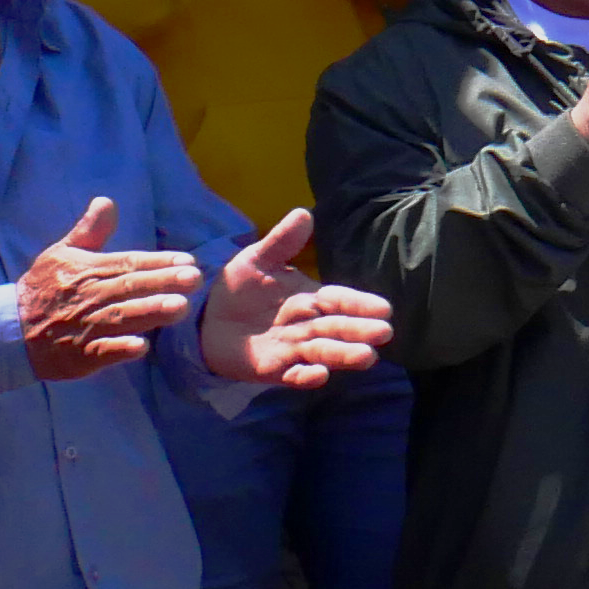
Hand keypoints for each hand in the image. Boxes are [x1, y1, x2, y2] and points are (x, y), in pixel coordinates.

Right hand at [12, 197, 202, 380]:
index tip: (188, 261)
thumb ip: (90, 231)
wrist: (13, 329)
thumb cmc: (46, 288)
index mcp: (88, 270)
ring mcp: (86, 326)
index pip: (128, 263)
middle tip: (195, 279)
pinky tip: (142, 347)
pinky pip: (102, 351)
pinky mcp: (81, 354)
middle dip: (163, 283)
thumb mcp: (62, 254)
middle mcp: (90, 296)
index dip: (158, 261)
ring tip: (180, 307)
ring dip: (150, 312)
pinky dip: (121, 350)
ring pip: (121, 318)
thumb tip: (107, 201)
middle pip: (130, 288)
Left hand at [201, 209, 390, 386]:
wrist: (205, 319)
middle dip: (360, 331)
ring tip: (366, 357)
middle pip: (339, 328)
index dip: (361, 304)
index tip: (383, 308)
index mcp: (311, 300)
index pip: (341, 301)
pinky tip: (319, 376)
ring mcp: (293, 349)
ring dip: (344, 355)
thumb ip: (282, 241)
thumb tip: (304, 212)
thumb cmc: (239, 290)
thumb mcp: (258, 260)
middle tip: (383, 333)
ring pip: (324, 352)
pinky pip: (293, 374)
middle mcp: (308, 326)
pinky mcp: (274, 369)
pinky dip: (306, 376)